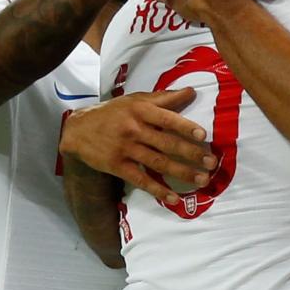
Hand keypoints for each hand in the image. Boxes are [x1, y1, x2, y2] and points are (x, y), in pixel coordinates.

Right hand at [59, 88, 217, 203]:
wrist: (78, 129)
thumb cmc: (113, 112)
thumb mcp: (135, 100)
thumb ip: (164, 98)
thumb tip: (191, 91)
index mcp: (140, 110)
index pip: (167, 119)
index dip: (185, 127)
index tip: (203, 135)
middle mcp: (134, 129)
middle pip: (166, 143)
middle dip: (191, 154)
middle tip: (211, 162)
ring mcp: (126, 149)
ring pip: (158, 163)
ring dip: (182, 173)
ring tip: (201, 180)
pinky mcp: (117, 166)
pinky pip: (141, 180)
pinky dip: (157, 189)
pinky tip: (173, 198)